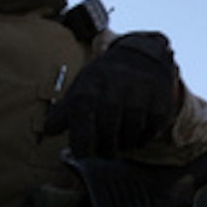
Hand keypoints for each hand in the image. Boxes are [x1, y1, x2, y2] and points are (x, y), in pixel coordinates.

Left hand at [45, 33, 180, 157]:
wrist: (141, 55)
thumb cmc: (104, 78)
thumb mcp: (79, 89)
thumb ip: (61, 114)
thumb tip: (49, 131)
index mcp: (86, 98)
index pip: (82, 145)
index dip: (83, 150)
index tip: (85, 146)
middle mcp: (111, 101)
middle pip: (107, 148)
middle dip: (105, 150)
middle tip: (105, 144)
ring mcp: (137, 105)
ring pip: (128, 144)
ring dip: (124, 143)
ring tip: (121, 130)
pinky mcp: (158, 108)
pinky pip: (147, 136)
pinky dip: (142, 136)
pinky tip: (137, 123)